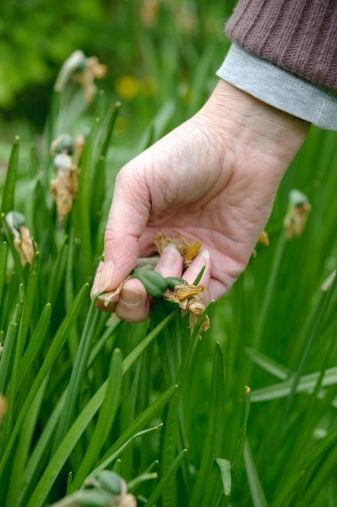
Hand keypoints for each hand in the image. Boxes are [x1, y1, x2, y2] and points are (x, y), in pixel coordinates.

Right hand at [92, 80, 307, 320]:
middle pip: (139, 300)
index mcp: (135, 236)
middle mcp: (161, 254)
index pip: (114, 280)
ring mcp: (192, 263)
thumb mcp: (136, 186)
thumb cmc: (181, 157)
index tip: (118, 286)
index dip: (112, 293)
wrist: (238, 144)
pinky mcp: (223, 268)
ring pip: (171, 303)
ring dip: (168, 288)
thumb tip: (105, 286)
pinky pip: (204, 297)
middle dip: (135, 302)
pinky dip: (198, 288)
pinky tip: (204, 255)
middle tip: (138, 288)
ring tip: (175, 253)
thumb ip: (118, 234)